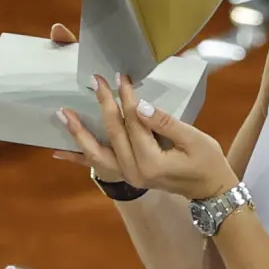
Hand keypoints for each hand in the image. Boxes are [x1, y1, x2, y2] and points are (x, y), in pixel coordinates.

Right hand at [0, 24, 125, 183]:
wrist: (102, 118)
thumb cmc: (86, 84)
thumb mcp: (78, 63)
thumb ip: (69, 45)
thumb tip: (56, 28)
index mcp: (33, 71)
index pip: (5, 62)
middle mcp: (24, 88)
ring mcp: (25, 107)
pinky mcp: (30, 127)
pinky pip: (5, 124)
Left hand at [57, 74, 238, 200]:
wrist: (210, 191)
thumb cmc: (208, 162)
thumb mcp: (193, 139)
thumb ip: (164, 122)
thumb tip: (138, 105)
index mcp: (151, 163)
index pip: (134, 124)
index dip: (127, 99)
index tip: (121, 77)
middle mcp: (134, 172)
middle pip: (113, 133)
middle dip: (104, 105)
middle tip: (95, 81)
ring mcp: (128, 176)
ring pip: (96, 153)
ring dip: (78, 133)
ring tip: (63, 114)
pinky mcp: (127, 175)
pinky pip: (98, 166)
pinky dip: (78, 158)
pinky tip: (59, 151)